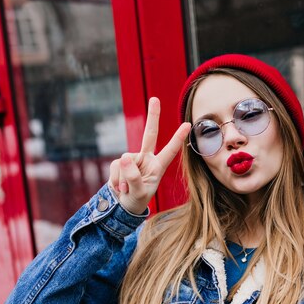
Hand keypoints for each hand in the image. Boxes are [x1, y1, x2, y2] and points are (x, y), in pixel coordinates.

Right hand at [108, 97, 190, 214]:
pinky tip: (120, 187)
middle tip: (155, 99)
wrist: (123, 204)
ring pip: (125, 162)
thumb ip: (133, 178)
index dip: (178, 138)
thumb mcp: (138, 193)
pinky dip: (116, 179)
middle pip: (150, 134)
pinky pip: (116, 167)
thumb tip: (124, 158)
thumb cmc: (137, 199)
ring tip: (127, 190)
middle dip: (152, 117)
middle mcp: (146, 159)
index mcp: (158, 166)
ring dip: (124, 179)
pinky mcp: (120, 162)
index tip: (188, 125)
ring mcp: (133, 159)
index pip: (170, 151)